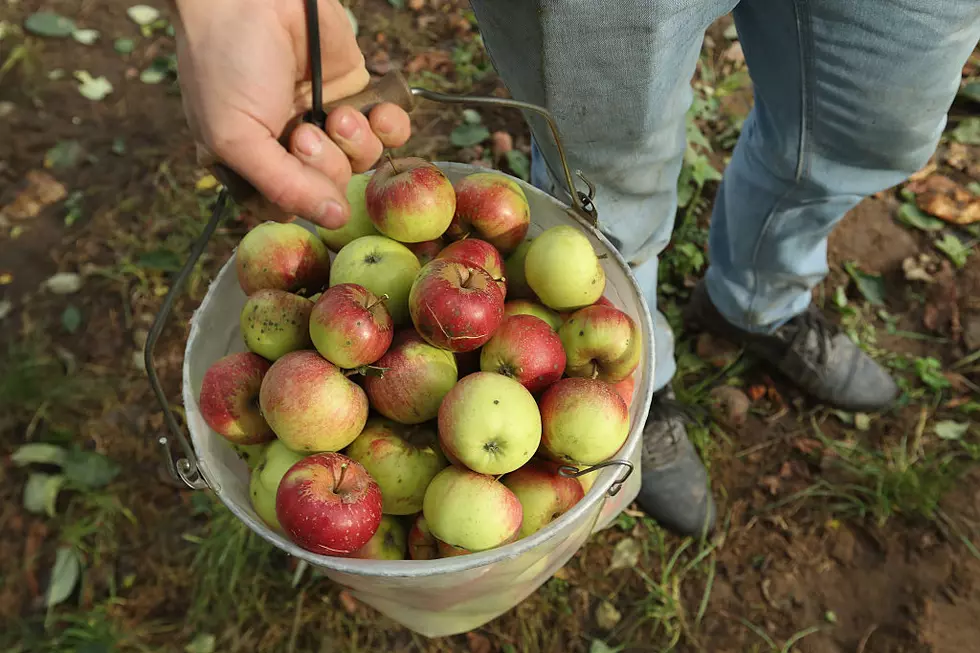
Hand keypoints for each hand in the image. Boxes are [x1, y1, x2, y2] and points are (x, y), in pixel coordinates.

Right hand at [172, 0, 410, 227]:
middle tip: (303, 132)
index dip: (300, 201)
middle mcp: (291, 148)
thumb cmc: (225, 63)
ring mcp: (326, 121)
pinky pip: (389, 131)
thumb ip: (284, 187)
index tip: (290, 170)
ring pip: (361, 164)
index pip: (290, 209)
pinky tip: (376, 114)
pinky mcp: (357, 93)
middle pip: (330, 190)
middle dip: (324, 166)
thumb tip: (333, 220)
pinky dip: (390, 128)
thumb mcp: (237, 137)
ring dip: (354, 144)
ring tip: (334, 114)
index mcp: (253, 163)